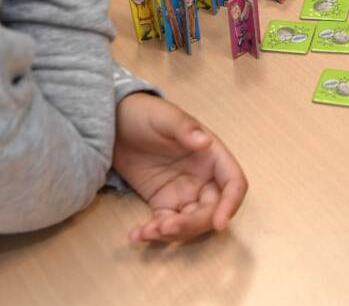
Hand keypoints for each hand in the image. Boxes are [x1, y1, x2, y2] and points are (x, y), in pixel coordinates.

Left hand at [112, 94, 247, 242]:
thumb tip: (205, 142)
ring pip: (190, 223)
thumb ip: (185, 128)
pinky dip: (154, 233)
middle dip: (193, 225)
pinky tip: (136, 234)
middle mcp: (203, 177)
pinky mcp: (163, 202)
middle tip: (166, 227)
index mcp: (212, 156)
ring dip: (172, 233)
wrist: (115, 124)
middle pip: (212, 210)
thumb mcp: (164, 117)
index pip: (233, 183)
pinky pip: (166, 224)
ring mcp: (183, 192)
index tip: (219, 223)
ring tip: (146, 231)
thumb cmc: (145, 114)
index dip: (231, 204)